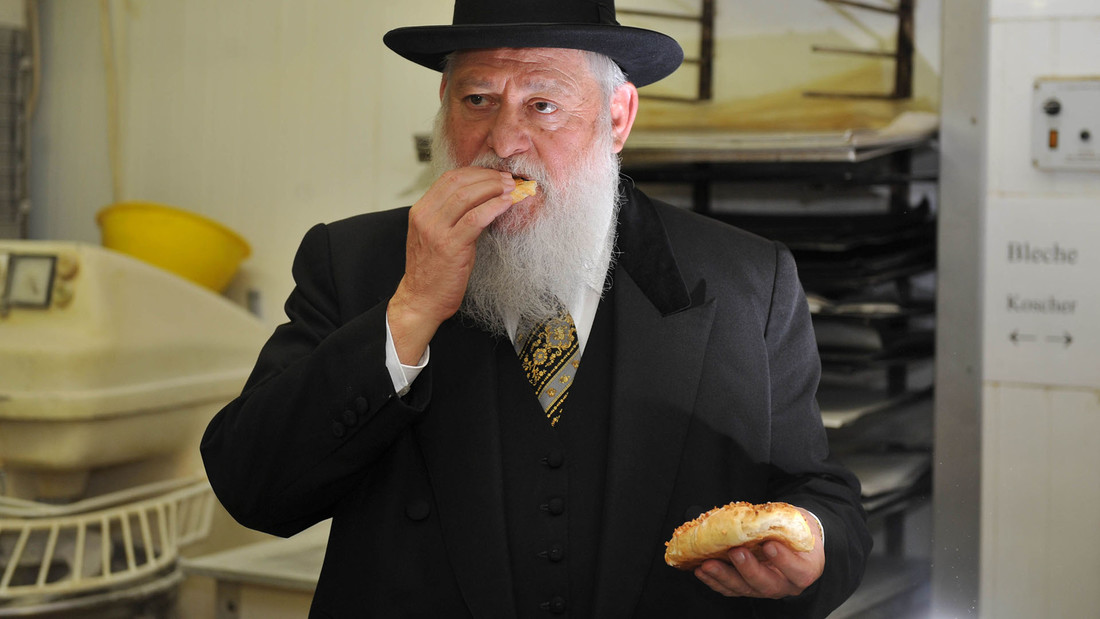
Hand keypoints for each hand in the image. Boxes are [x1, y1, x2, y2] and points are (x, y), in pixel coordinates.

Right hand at [388, 167, 515, 363]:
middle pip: (459, 182)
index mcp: (421, 211)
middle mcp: (425, 217)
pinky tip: (507, 204)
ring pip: (467, 196)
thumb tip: (482, 199)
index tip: (495, 173)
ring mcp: (436, 231)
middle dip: (488, 177)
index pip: (449, 178)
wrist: (421, 300)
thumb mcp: (437, 236)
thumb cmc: (434, 271)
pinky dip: (494, 207)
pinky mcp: (450, 246)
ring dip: (494, 188)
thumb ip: (451, 216)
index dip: (476, 172)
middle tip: (509, 179)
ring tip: (512, 189)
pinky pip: (475, 218)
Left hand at [693, 507, 824, 598]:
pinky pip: (731, 588)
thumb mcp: (797, 522)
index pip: (798, 571)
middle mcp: (786, 584)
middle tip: (735, 552)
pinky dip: (715, 580)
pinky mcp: (748, 587)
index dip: (784, 561)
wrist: (795, 541)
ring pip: (745, 589)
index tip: (769, 545)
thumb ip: (782, 522)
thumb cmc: (796, 530)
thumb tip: (755, 515)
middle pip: (767, 585)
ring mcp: (766, 588)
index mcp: (805, 568)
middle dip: (748, 569)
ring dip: (724, 577)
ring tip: (708, 564)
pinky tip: (702, 570)